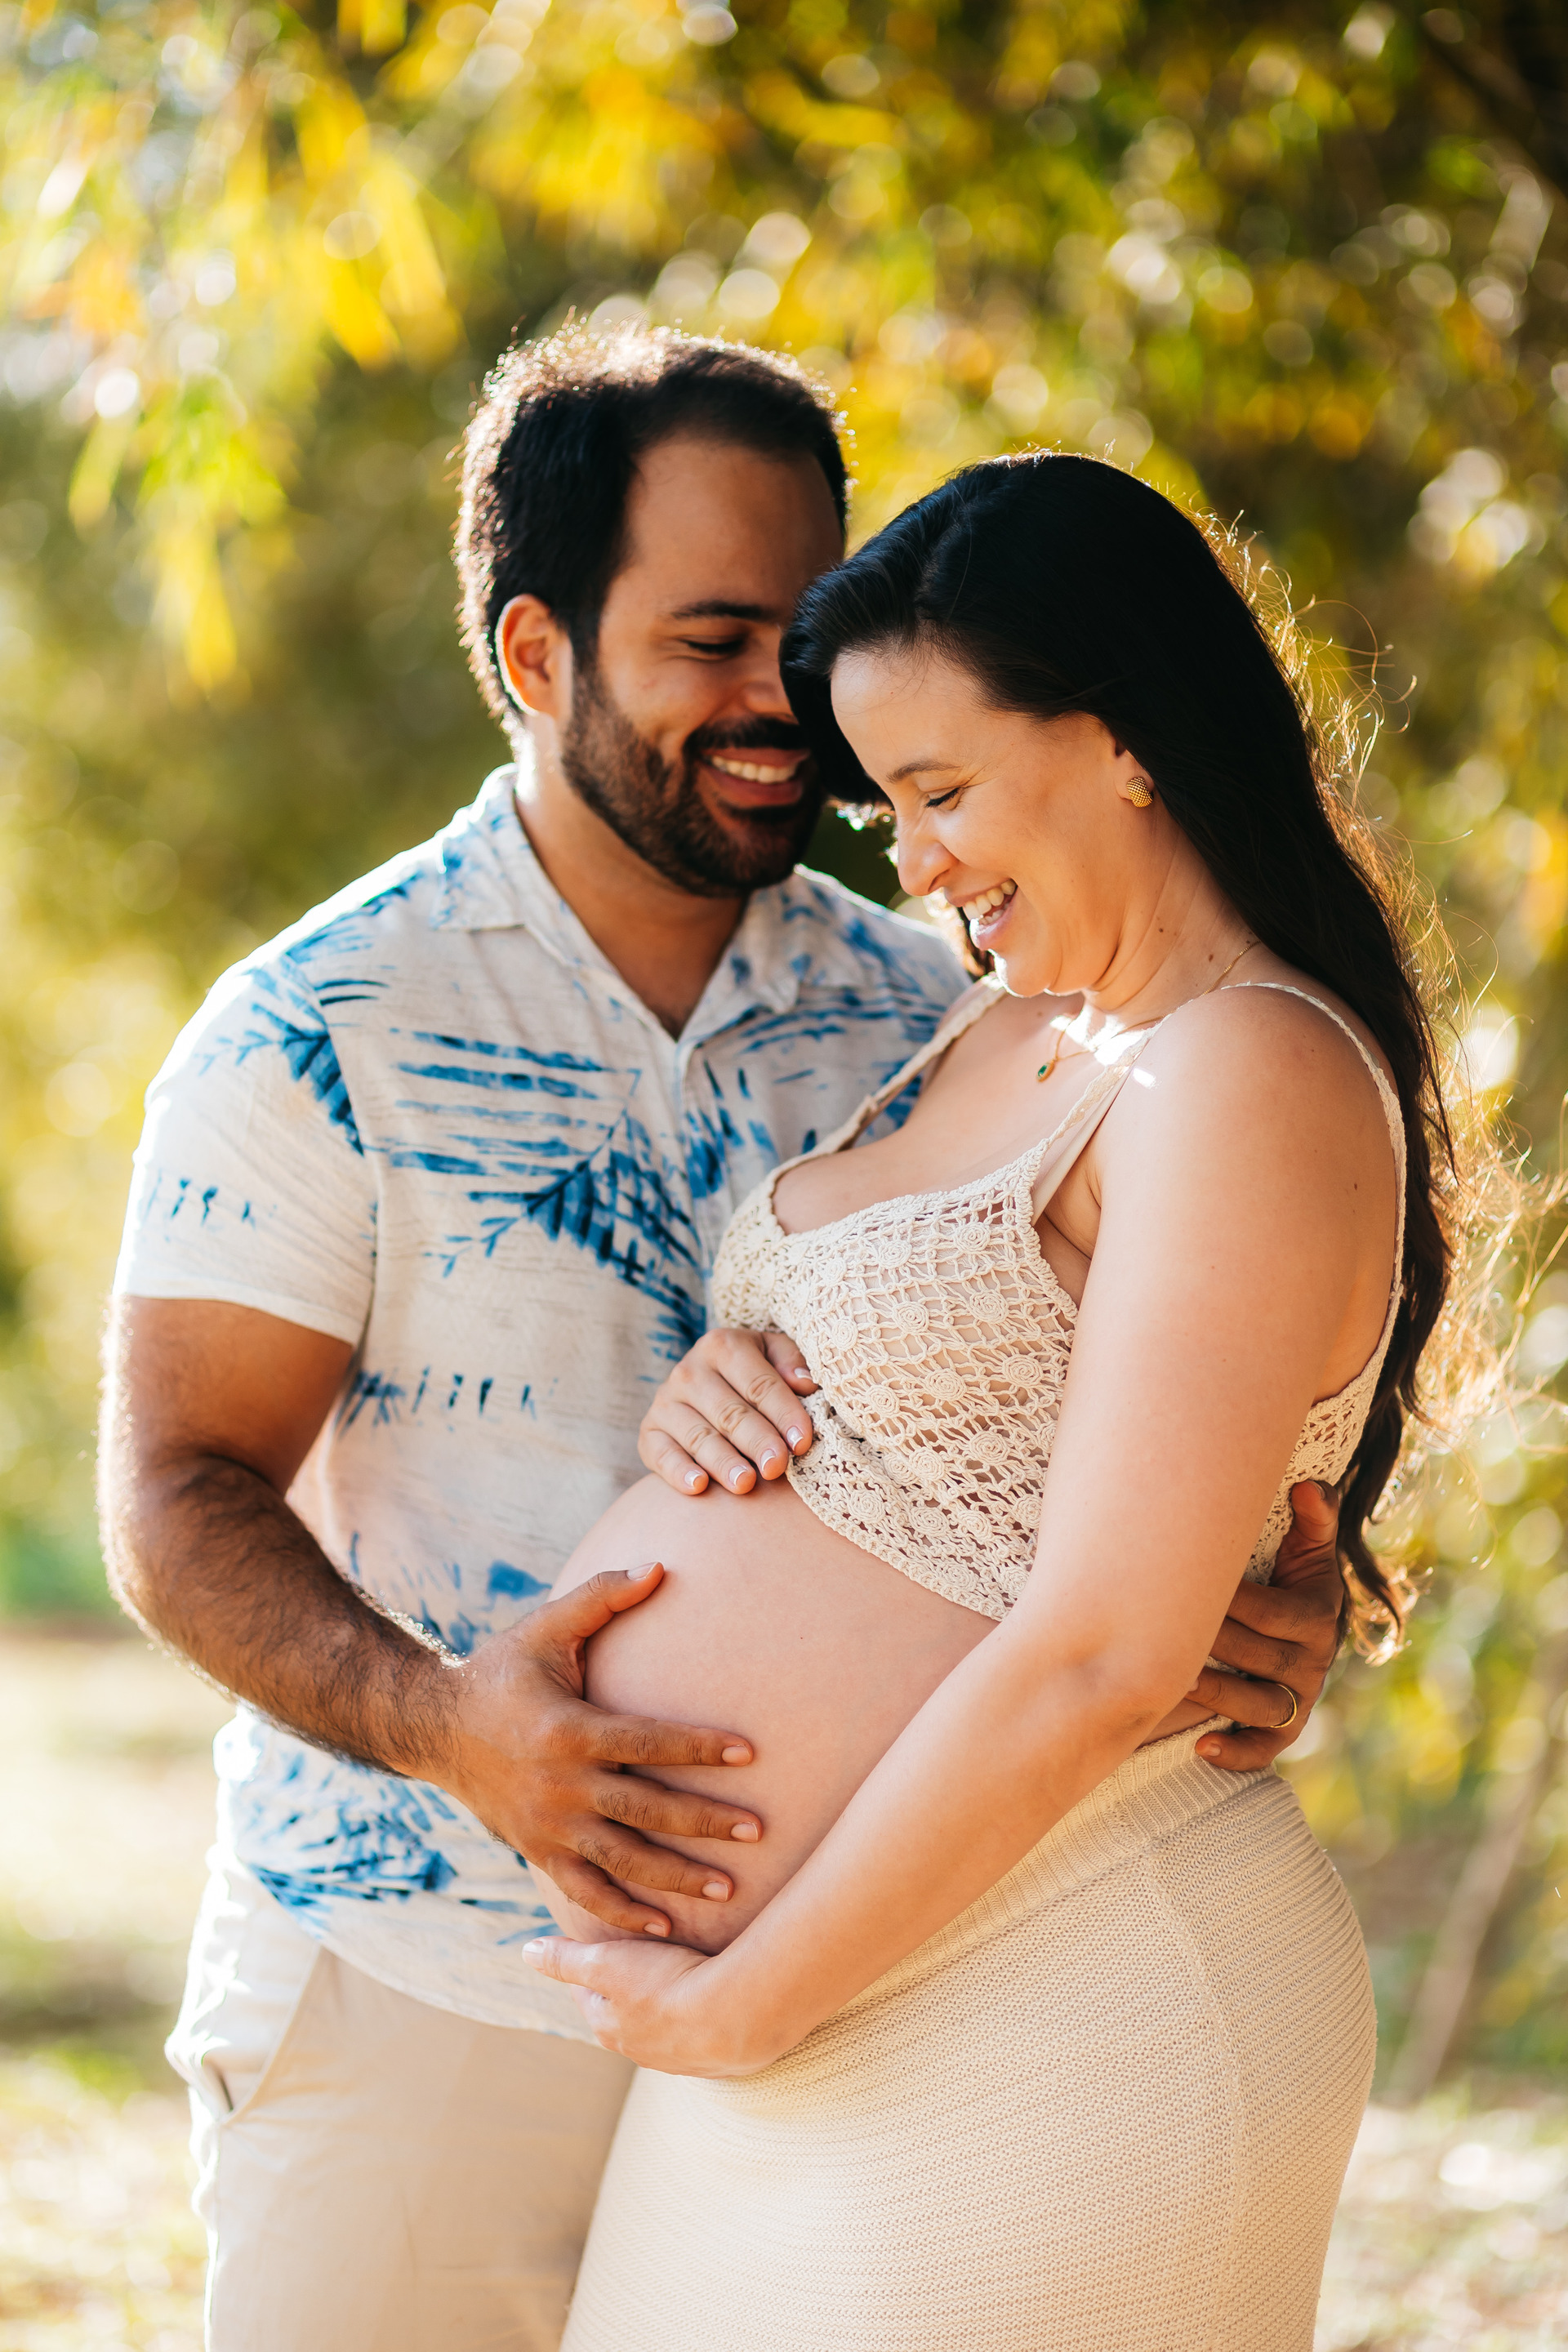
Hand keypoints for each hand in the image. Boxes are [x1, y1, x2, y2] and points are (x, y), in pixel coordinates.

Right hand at [437, 1565, 762, 1936]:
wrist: (436, 1728)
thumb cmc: (502, 1670)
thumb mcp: (546, 1627)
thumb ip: (602, 1595)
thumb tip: (660, 1566)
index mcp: (568, 1730)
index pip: (646, 1742)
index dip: (698, 1747)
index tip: (749, 1752)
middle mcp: (559, 1786)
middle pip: (645, 1810)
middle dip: (703, 1822)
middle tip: (758, 1830)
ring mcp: (548, 1827)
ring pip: (621, 1861)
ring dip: (676, 1877)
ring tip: (729, 1889)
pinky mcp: (537, 1852)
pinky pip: (584, 1890)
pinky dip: (622, 1913)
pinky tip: (663, 1927)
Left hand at [521, 1931, 769, 2075]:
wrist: (736, 2015)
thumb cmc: (666, 1983)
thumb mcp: (606, 1962)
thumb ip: (566, 1959)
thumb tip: (527, 1952)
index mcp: (609, 2028)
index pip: (589, 1997)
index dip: (590, 1970)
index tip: (595, 1951)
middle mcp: (640, 2051)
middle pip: (625, 2018)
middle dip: (627, 1994)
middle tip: (638, 1963)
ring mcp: (679, 2060)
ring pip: (662, 2031)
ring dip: (665, 2010)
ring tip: (678, 1980)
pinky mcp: (716, 2060)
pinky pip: (700, 2039)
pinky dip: (700, 2021)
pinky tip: (713, 2002)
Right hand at [637, 1326, 817, 1496]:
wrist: (705, 1387)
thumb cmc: (752, 1374)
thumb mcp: (774, 1354)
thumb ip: (792, 1361)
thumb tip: (805, 1382)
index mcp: (722, 1345)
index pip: (759, 1383)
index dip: (784, 1413)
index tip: (802, 1442)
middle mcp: (689, 1371)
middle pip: (730, 1412)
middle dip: (756, 1441)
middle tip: (776, 1467)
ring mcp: (665, 1402)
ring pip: (699, 1436)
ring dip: (722, 1461)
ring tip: (745, 1484)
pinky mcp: (649, 1432)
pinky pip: (662, 1453)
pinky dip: (678, 1471)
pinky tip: (698, 1486)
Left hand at [1189, 1481, 1345, 1770]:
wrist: (1298, 1623)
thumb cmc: (1288, 1574)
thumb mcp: (1306, 1545)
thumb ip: (1313, 1516)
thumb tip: (1309, 1486)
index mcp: (1317, 1615)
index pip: (1275, 1614)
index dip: (1235, 1603)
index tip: (1189, 1585)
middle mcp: (1313, 1661)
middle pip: (1262, 1658)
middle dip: (1216, 1644)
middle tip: (1163, 1630)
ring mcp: (1298, 1698)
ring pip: (1261, 1705)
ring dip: (1218, 1695)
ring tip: (1178, 1679)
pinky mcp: (1283, 1730)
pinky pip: (1265, 1749)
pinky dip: (1237, 1753)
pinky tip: (1201, 1749)